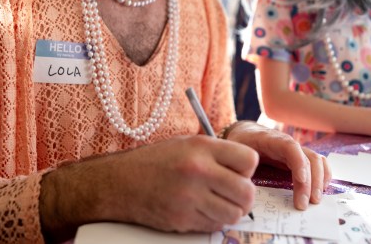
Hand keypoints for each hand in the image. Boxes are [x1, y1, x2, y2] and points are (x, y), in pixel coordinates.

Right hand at [40, 136, 258, 240]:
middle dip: (245, 194)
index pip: (250, 161)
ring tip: (217, 201)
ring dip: (231, 210)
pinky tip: (202, 208)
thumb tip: (247, 168)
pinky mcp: (183, 220)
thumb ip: (217, 153)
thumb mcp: (188, 144)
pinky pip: (215, 225)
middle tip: (234, 191)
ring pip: (234, 214)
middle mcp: (199, 172)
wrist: (120, 182)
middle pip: (247, 193)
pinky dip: (214, 220)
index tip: (238, 170)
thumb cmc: (156, 161)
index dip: (247, 168)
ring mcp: (191, 199)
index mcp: (202, 148)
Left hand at [223, 121, 331, 210]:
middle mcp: (289, 143)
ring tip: (314, 201)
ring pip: (317, 161)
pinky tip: (320, 190)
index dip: (299, 163)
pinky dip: (323, 176)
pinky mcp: (299, 158)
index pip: (291, 148)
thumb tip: (246, 185)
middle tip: (305, 204)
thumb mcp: (236, 149)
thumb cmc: (239, 143)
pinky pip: (318, 163)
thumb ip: (241, 163)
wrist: (244, 133)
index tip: (301, 181)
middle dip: (311, 181)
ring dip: (319, 180)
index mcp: (272, 140)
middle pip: (309, 157)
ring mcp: (296, 150)